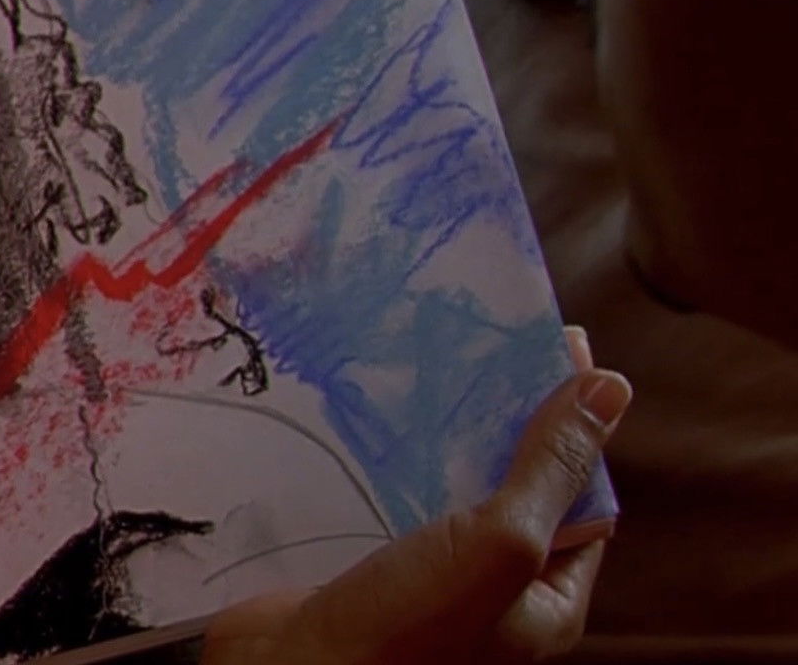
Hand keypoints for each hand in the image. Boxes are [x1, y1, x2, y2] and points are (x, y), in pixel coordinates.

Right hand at [204, 357, 629, 663]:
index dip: (574, 423)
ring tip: (416, 358)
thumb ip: (551, 469)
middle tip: (480, 339)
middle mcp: (487, 587)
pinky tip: (362, 407)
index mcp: (542, 599)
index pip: (580, 496)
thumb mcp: (501, 545)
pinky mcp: (359, 555)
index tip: (555, 346)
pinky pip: (379, 489)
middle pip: (508, 481)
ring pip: (440, 480)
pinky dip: (375, 449)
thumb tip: (609, 388)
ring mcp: (421, 572)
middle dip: (497, 415)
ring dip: (432, 428)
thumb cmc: (406, 630)